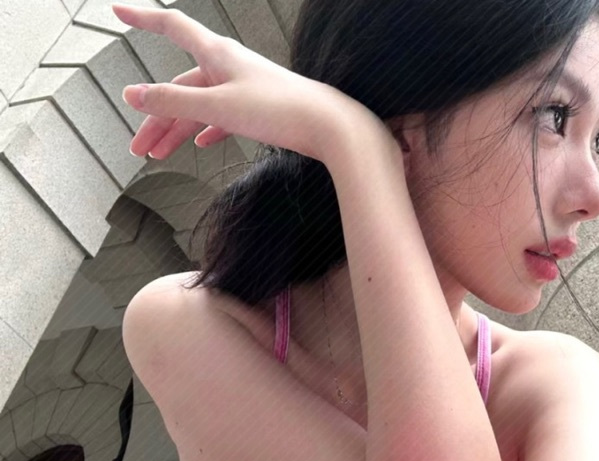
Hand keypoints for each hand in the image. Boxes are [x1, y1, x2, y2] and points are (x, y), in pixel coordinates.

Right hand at [112, 3, 386, 162]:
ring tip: (160, 155)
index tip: (117, 11)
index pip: (171, 27)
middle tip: (138, 146)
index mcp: (216, 55)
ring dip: (178, 130)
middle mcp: (228, 66)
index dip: (142, 18)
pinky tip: (202, 143)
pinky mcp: (258, 110)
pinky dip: (208, 129)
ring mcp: (243, 88)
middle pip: (179, 86)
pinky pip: (223, 117)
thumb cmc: (280, 110)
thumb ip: (174, 101)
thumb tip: (133, 95)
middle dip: (155, 117)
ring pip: (199, 106)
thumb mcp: (218, 106)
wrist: (328, 127)